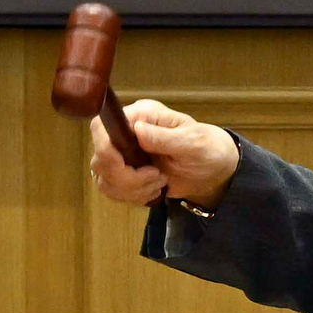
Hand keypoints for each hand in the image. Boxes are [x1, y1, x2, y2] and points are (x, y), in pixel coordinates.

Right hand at [89, 99, 239, 210]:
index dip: (105, 149)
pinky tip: (153, 190)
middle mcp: (126, 132)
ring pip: (103, 178)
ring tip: (160, 183)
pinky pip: (112, 189)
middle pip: (100, 158)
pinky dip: (132, 196)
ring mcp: (122, 153)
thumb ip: (165, 137)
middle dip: (126, 177)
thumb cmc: (207, 148)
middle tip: (158, 177)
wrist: (212, 169)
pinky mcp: (123, 172)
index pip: (102, 127)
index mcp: (142, 116)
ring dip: (131, 189)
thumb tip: (138, 129)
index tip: (126, 165)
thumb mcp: (193, 142)